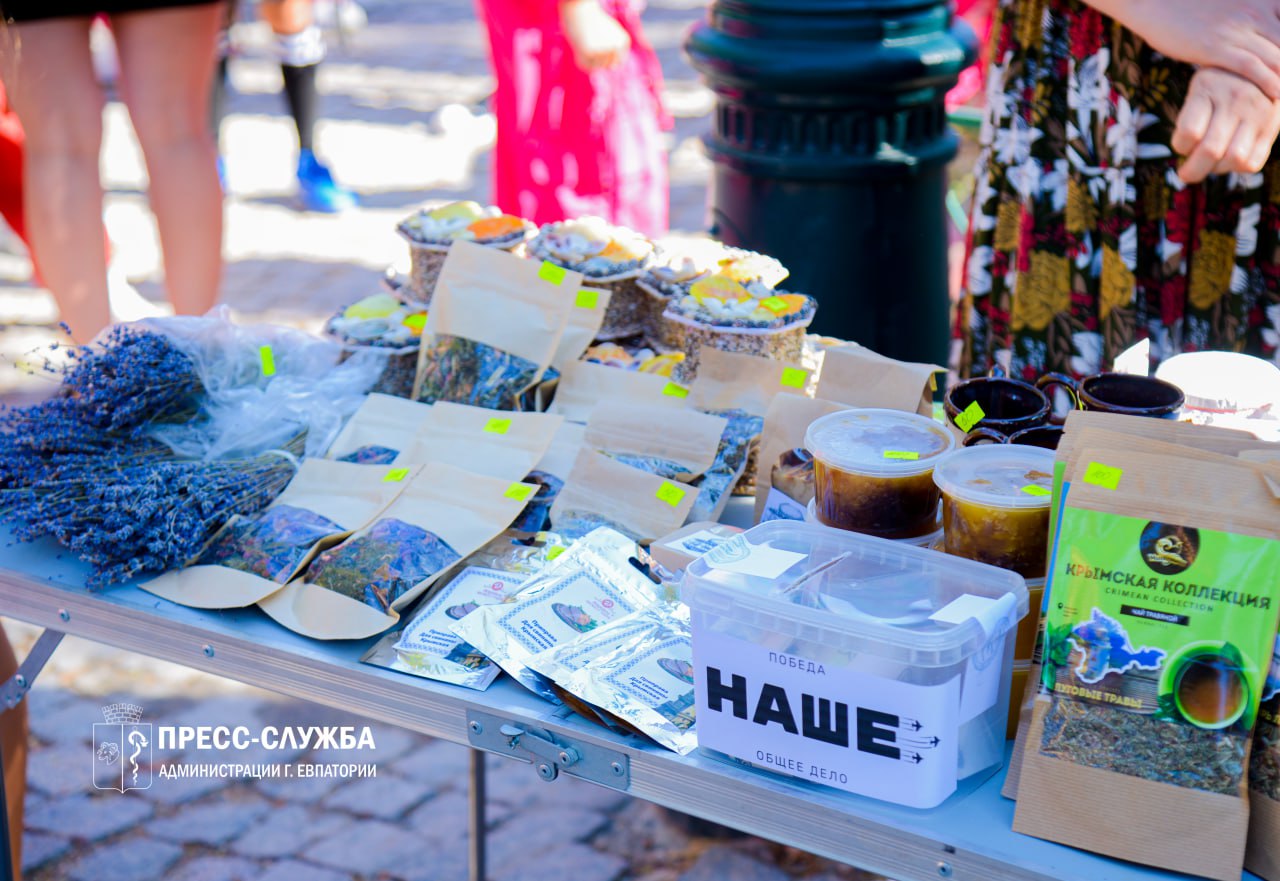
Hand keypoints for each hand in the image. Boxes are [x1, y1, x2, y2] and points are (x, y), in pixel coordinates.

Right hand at [561, 0, 630, 70]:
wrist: (578, 5)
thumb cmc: (591, 19)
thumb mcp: (608, 33)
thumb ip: (613, 51)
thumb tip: (613, 67)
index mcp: (624, 42)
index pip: (615, 63)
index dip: (604, 53)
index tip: (599, 37)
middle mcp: (616, 47)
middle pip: (606, 66)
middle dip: (596, 56)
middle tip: (590, 38)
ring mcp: (604, 50)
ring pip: (595, 67)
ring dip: (587, 56)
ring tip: (585, 39)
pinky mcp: (589, 51)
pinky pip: (585, 66)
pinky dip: (579, 58)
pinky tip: (579, 44)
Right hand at [1093, 0, 1279, 98]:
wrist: (1157, 3)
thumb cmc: (1192, 5)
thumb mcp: (1232, 5)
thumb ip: (1252, 17)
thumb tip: (1261, 38)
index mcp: (1263, 1)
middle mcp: (1256, 12)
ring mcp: (1237, 30)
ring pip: (1276, 58)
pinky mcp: (1216, 47)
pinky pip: (1250, 67)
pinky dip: (1267, 82)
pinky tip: (1276, 95)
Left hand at [1172, 68, 1279, 182]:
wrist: (1260, 68)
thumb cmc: (1216, 86)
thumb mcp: (1198, 89)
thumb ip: (1190, 118)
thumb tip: (1185, 156)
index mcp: (1207, 87)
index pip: (1190, 131)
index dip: (1181, 146)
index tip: (1181, 145)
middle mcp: (1235, 98)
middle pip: (1210, 151)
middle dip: (1193, 171)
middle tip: (1186, 173)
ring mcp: (1257, 113)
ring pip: (1234, 159)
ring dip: (1216, 169)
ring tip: (1210, 163)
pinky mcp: (1271, 126)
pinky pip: (1253, 162)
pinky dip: (1236, 169)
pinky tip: (1228, 160)